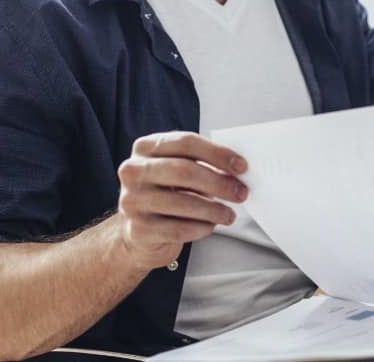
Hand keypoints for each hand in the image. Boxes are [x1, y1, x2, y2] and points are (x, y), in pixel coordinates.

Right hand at [115, 131, 248, 270]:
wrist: (141, 231)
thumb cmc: (169, 193)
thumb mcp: (181, 170)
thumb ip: (203, 164)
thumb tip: (238, 170)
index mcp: (146, 147)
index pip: (185, 142)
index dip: (217, 153)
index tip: (242, 166)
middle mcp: (133, 171)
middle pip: (183, 170)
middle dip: (219, 182)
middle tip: (241, 192)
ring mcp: (132, 200)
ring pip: (183, 202)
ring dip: (214, 209)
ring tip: (230, 214)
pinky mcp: (138, 229)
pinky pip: (178, 229)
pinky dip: (201, 228)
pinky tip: (210, 226)